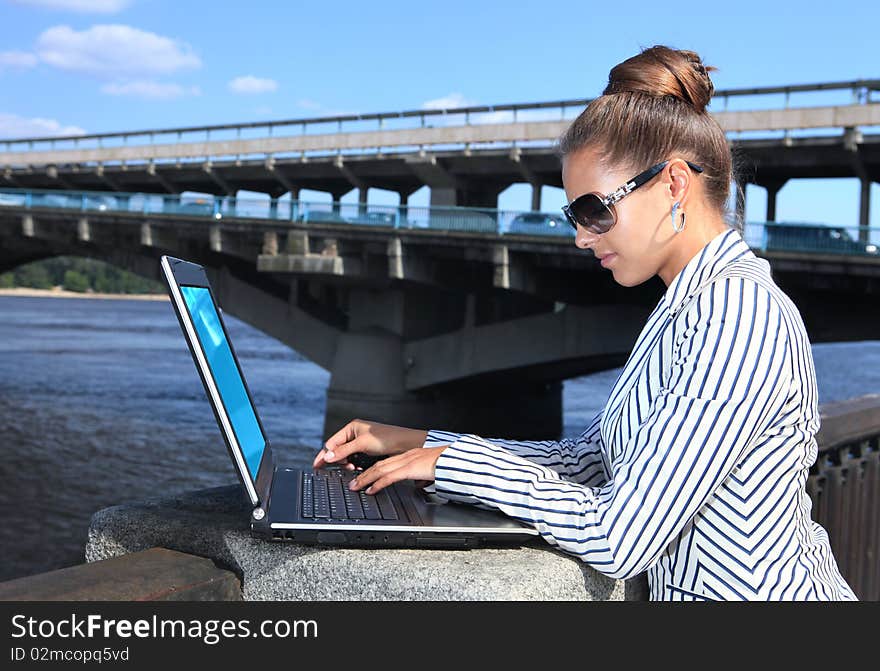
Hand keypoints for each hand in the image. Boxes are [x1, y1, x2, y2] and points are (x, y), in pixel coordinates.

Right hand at [312, 418, 427, 470]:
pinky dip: (354, 464)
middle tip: (337, 469)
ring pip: (346, 456)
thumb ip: (343, 451)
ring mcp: (361, 442)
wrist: (405, 444)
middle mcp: (355, 433)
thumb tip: (328, 456)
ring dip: (346, 464)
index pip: (332, 442)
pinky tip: (357, 468)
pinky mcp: (367, 450)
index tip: (317, 465)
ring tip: (352, 468)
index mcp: (351, 427)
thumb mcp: (362, 444)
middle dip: (337, 460)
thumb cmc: (386, 438)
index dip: (324, 454)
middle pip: (338, 449)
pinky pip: (355, 458)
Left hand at [347, 446, 447, 494]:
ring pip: (379, 469)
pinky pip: (388, 477)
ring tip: (355, 487)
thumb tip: (419, 485)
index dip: (374, 470)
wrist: (456, 460)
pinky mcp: (409, 469)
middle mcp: (406, 457)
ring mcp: (407, 462)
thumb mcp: (430, 472)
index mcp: (410, 456)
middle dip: (364, 474)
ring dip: (365, 479)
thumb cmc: (447, 465)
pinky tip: (370, 490)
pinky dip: (377, 484)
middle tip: (353, 482)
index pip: (387, 462)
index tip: (365, 476)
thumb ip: (422, 477)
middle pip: (379, 465)